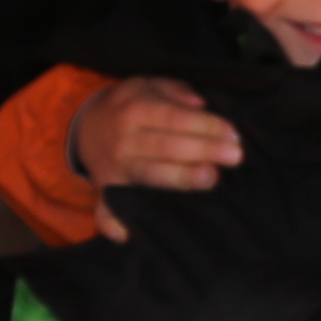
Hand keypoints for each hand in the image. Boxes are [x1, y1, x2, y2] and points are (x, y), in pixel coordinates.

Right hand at [67, 77, 236, 240]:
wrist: (85, 126)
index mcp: (134, 110)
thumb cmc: (129, 106)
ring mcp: (117, 169)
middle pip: (167, 147)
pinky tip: (127, 235)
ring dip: (181, 178)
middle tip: (235, 156)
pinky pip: (106, 210)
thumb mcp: (146, 85)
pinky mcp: (109, 190)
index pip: (174, 117)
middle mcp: (125, 141)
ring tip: (211, 178)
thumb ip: (173, 90)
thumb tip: (198, 103)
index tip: (232, 133)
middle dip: (203, 150)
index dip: (205, 125)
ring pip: (151, 175)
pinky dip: (112, 223)